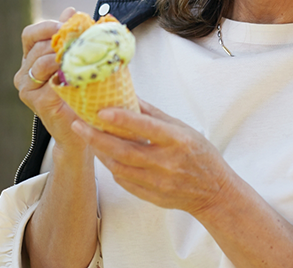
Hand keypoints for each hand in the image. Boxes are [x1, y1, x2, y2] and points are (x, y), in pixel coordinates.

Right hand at [14, 7, 86, 154]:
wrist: (84, 124)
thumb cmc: (83, 90)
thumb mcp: (78, 59)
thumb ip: (72, 36)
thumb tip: (71, 10)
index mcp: (32, 58)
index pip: (30, 34)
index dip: (46, 26)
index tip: (66, 25)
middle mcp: (25, 72)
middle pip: (36, 46)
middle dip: (59, 40)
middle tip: (80, 40)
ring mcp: (27, 88)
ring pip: (40, 61)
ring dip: (62, 56)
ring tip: (80, 57)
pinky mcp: (36, 101)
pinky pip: (47, 81)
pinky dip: (64, 74)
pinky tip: (78, 73)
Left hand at [72, 99, 233, 215]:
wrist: (213, 191)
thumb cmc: (200, 154)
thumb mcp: (183, 128)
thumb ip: (155, 114)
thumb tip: (131, 97)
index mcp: (177, 140)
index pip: (146, 128)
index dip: (122, 119)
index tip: (101, 110)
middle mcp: (167, 162)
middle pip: (125, 151)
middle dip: (97, 138)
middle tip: (79, 125)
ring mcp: (158, 182)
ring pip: (119, 167)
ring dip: (100, 152)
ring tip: (87, 137)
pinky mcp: (151, 196)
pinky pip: (124, 181)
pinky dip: (112, 167)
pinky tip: (105, 155)